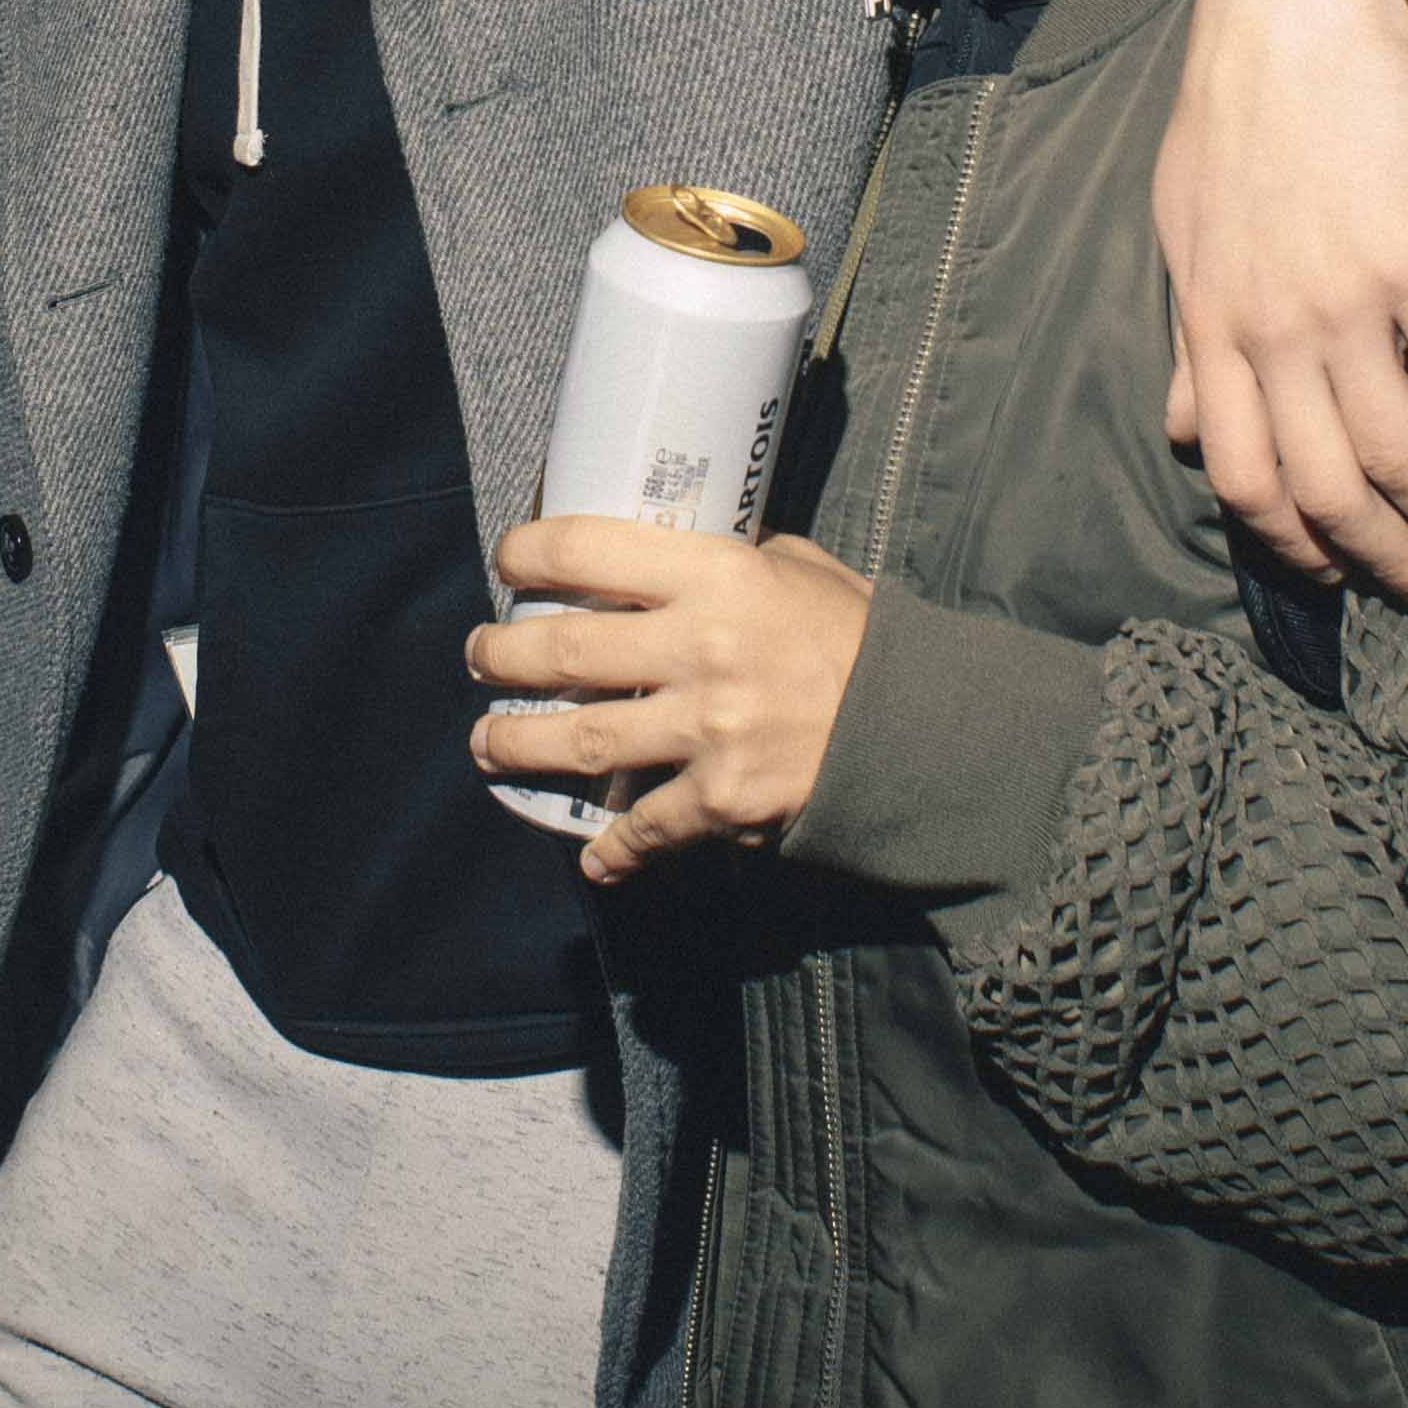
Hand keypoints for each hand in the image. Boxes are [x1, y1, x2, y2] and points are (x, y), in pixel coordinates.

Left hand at [465, 518, 874, 883]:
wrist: (927, 729)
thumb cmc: (861, 638)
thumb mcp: (800, 569)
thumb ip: (733, 561)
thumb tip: (671, 557)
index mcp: (718, 574)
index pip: (589, 548)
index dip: (529, 553)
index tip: (506, 561)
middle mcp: (703, 648)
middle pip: (564, 651)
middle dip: (501, 656)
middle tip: (479, 657)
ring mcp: (709, 729)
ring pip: (582, 740)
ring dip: (518, 744)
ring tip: (488, 743)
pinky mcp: (724, 799)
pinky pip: (644, 829)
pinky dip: (611, 850)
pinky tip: (592, 858)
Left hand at [1151, 0, 1407, 614]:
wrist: (1299, 14)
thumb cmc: (1236, 118)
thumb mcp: (1185, 234)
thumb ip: (1188, 343)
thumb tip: (1182, 435)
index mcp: (1212, 331)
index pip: (1244, 480)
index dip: (1295, 545)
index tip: (1340, 574)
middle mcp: (1272, 334)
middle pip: (1327, 492)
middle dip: (1385, 562)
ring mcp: (1344, 302)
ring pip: (1400, 457)